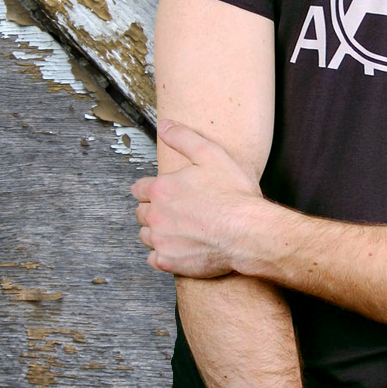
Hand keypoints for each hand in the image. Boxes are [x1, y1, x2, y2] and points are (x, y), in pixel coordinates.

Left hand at [132, 120, 260, 276]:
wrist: (247, 232)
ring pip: (146, 235)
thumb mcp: (211, 154)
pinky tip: (179, 248)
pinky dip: (163, 254)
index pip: (139, 189)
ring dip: (157, 232)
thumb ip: (183, 138)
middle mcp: (156, 214)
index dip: (149, 189)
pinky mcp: (169, 261)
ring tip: (178, 229)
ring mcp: (161, 240)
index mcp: (162, 188)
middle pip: (141, 213)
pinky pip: (154, 259)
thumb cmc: (234, 195)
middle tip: (174, 211)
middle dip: (153, 210)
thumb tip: (164, 126)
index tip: (160, 193)